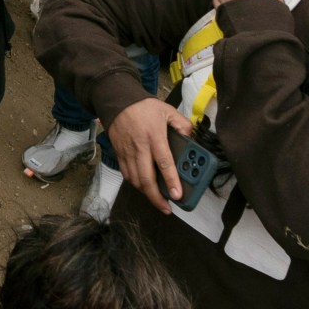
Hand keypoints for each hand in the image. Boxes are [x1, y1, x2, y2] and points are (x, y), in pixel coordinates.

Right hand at [106, 97, 196, 215]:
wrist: (117, 100)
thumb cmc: (143, 107)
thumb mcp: (167, 110)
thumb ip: (182, 124)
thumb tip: (191, 139)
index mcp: (155, 136)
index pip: (164, 163)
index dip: (171, 181)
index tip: (177, 196)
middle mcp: (140, 147)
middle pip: (146, 178)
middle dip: (156, 197)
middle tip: (167, 208)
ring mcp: (127, 152)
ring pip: (135, 180)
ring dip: (146, 194)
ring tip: (158, 201)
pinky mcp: (119, 154)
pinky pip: (126, 175)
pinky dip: (135, 185)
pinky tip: (144, 188)